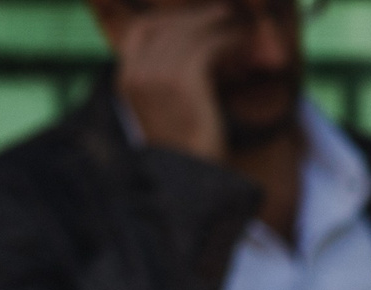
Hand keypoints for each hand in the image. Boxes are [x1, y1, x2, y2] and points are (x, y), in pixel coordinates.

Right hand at [111, 1, 246, 160]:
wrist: (191, 189)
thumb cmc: (187, 157)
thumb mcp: (167, 115)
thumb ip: (168, 84)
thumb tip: (196, 56)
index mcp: (126, 82)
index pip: (142, 29)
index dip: (172, 20)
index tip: (199, 24)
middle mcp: (136, 75)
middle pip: (170, 25)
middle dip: (202, 19)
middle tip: (229, 20)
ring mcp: (158, 77)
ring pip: (192, 31)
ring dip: (220, 27)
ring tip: (241, 32)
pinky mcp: (184, 81)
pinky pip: (209, 45)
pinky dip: (230, 41)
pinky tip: (244, 47)